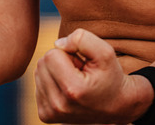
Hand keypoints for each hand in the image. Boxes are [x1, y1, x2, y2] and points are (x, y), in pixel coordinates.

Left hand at [34, 28, 152, 123]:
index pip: (51, 55)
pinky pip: (38, 85)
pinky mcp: (45, 115)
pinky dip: (51, 82)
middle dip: (60, 61)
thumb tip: (57, 44)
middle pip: (42, 64)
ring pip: (39, 73)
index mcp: (72, 89)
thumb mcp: (105, 52)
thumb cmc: (110, 75)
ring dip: (55, 71)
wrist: (115, 105)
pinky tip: (67, 89)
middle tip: (79, 71)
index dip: (68, 53)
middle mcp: (59, 105)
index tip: (82, 63)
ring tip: (74, 80)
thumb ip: (81, 38)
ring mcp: (51, 113)